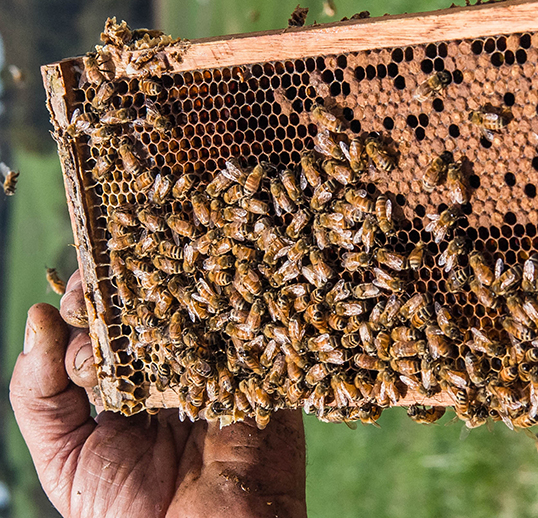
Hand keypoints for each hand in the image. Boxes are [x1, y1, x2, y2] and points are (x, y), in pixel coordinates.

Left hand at [10, 271, 306, 517]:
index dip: (87, 299)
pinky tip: (210, 300)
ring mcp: (219, 368)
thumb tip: (38, 316)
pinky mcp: (265, 376)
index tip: (76, 296)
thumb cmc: (129, 514)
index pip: (102, 323)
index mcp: (123, 383)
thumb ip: (40, 394)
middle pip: (150, 305)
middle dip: (129, 284)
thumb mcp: (63, 457)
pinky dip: (238, 311)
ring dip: (181, 289)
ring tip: (156, 288)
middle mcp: (171, 368)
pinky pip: (255, 335)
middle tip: (113, 278)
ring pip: (201, 309)